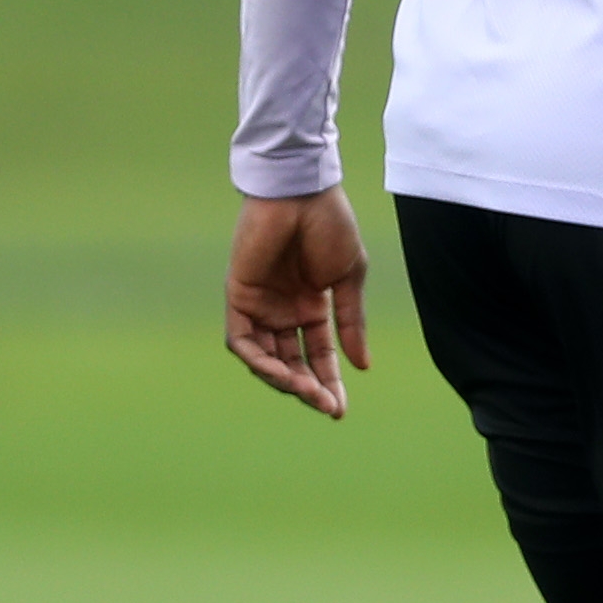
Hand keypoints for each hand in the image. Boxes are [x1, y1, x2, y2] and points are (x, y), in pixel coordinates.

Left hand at [225, 187, 371, 417]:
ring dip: (286, 380)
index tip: (339, 410)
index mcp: (311, 305)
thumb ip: (350, 323)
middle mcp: (283, 310)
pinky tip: (283, 374)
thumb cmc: (329, 225)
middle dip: (309, 387)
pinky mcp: (240, 297)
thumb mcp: (347, 278)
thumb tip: (362, 366)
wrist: (302, 192)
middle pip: (292, 362)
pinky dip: (260, 362)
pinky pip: (244, 341)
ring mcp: (260, 305)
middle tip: (328, 406)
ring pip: (266, 359)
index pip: (318, 354)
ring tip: (310, 393)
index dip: (329, 381)